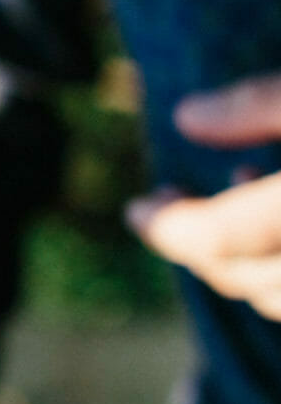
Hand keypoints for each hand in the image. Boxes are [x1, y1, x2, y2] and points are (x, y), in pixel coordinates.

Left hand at [127, 73, 280, 318]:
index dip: (168, 228)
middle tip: (170, 203)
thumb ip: (259, 104)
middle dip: (197, 245)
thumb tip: (185, 118)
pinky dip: (279, 274)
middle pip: (244, 277)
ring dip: (242, 262)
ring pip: (278, 299)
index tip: (137, 210)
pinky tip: (278, 218)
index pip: (219, 239)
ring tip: (238, 189)